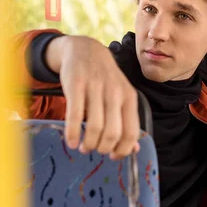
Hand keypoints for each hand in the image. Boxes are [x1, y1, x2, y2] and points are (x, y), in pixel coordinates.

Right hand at [49, 36, 139, 159]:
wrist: (85, 49)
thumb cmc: (105, 79)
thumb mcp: (121, 96)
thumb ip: (127, 121)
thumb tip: (135, 149)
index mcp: (129, 97)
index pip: (131, 132)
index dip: (123, 150)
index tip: (114, 157)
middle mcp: (115, 92)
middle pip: (113, 133)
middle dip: (103, 148)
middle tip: (95, 150)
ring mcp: (95, 87)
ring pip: (95, 126)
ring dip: (89, 143)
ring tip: (83, 147)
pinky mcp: (76, 84)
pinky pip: (75, 115)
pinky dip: (73, 133)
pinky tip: (71, 141)